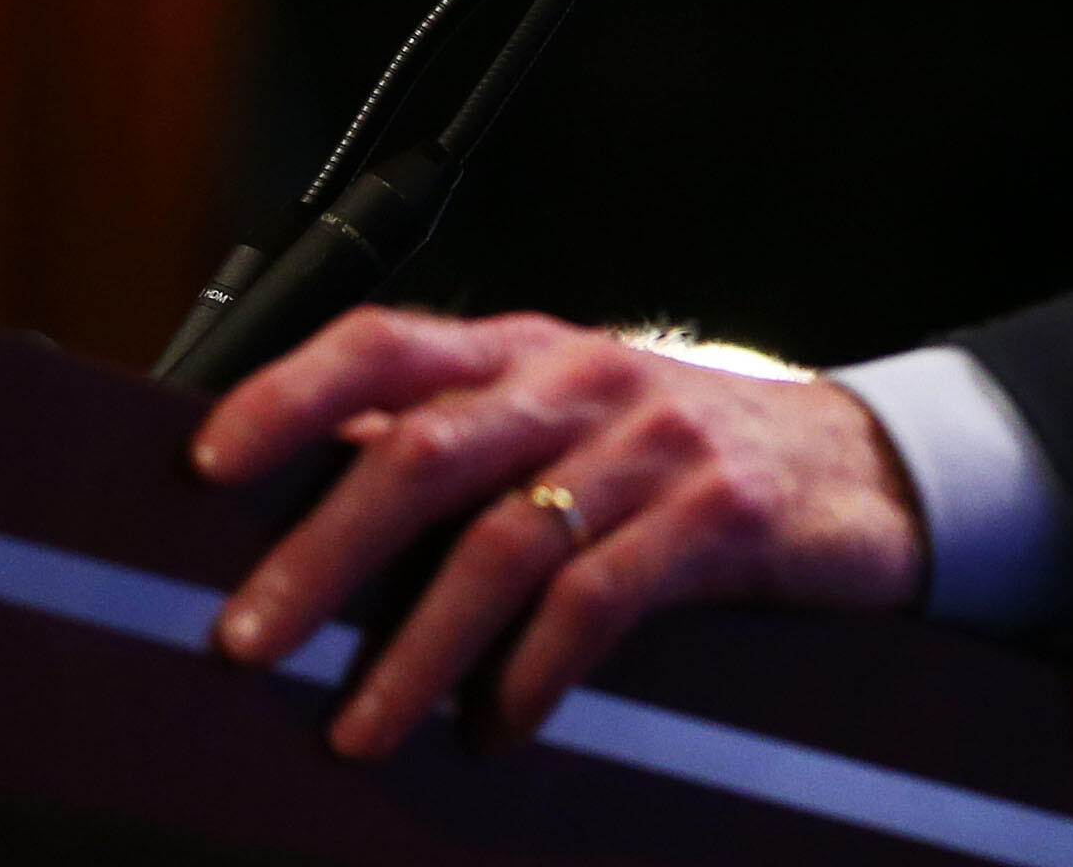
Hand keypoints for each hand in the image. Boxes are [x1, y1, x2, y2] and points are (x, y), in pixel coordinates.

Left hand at [194, 308, 928, 755]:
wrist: (867, 469)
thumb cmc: (682, 456)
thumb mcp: (567, 425)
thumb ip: (458, 445)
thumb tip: (305, 491)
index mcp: (525, 352)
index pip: (386, 343)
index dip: (290, 392)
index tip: (205, 464)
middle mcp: (579, 382)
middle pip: (425, 452)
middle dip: (321, 553)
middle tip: (248, 641)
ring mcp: (653, 444)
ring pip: (504, 540)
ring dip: (418, 648)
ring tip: (359, 729)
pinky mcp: (719, 516)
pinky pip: (603, 598)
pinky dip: (534, 673)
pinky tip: (496, 728)